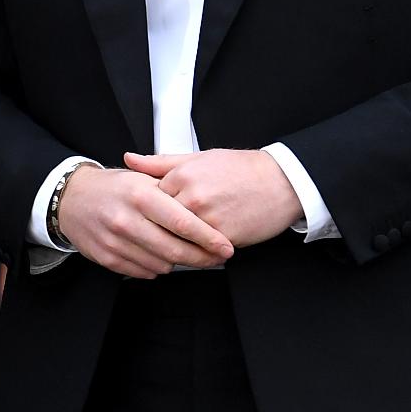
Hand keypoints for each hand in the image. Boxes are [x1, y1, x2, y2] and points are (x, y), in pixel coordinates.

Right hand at [56, 164, 233, 277]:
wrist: (71, 199)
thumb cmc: (113, 188)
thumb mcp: (141, 178)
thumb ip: (172, 193)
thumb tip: (206, 212)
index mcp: (139, 195)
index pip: (182, 222)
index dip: (208, 238)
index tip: (226, 247)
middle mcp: (126, 220)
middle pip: (175, 250)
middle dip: (202, 258)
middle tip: (216, 257)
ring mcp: (115, 242)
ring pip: (162, 265)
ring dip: (177, 261)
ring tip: (181, 250)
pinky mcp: (107, 259)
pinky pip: (144, 272)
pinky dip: (156, 266)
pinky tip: (157, 253)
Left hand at [127, 149, 302, 247]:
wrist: (281, 181)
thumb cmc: (241, 169)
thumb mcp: (198, 157)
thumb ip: (160, 162)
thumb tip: (130, 159)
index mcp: (182, 176)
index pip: (150, 200)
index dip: (150, 209)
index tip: (150, 213)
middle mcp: (192, 197)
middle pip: (161, 222)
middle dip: (158, 230)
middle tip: (157, 233)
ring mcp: (208, 219)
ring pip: (179, 240)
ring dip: (176, 245)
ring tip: (177, 243)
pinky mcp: (224, 237)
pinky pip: (202, 252)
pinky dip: (199, 254)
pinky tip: (200, 249)